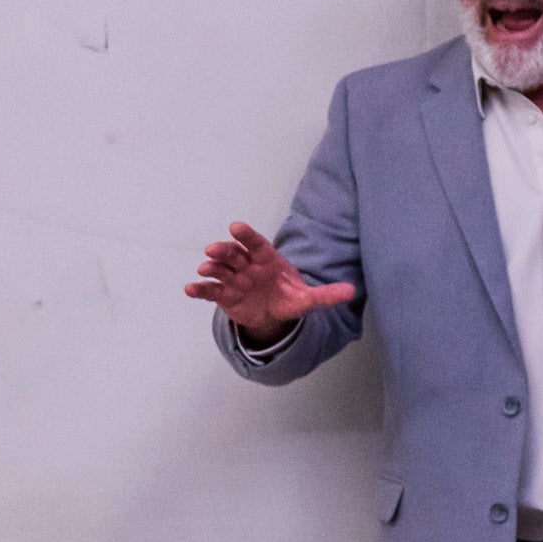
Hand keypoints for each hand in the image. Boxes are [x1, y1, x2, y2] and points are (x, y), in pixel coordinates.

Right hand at [183, 221, 357, 344]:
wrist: (272, 315)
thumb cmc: (287, 297)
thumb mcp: (307, 299)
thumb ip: (326, 294)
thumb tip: (352, 291)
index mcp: (267, 260)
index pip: (256, 244)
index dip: (247, 235)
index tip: (236, 227)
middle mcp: (248, 266)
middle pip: (234, 254)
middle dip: (224, 251)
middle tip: (213, 249)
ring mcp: (235, 280)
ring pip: (220, 270)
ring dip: (211, 268)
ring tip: (204, 269)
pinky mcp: (224, 295)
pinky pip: (210, 291)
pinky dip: (200, 289)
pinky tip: (190, 289)